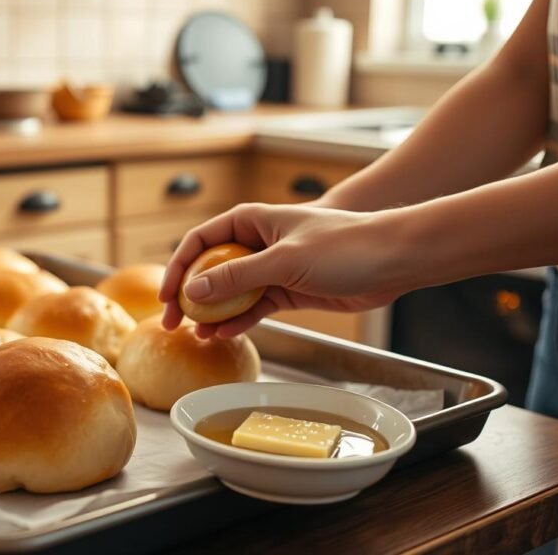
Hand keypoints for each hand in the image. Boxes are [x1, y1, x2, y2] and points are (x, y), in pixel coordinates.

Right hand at [159, 203, 409, 337]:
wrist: (393, 260)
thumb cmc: (344, 246)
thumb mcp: (284, 260)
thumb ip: (237, 276)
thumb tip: (193, 290)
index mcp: (251, 220)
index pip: (200, 241)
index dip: (178, 267)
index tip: (165, 296)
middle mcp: (257, 242)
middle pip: (210, 268)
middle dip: (189, 295)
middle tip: (171, 322)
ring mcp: (272, 268)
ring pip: (230, 292)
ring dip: (212, 314)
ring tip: (194, 335)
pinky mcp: (288, 291)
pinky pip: (254, 308)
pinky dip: (238, 322)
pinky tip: (222, 336)